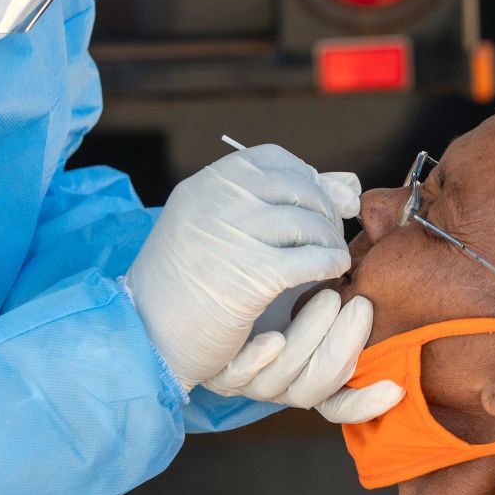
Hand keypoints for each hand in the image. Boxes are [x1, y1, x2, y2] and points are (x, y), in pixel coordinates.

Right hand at [126, 144, 359, 388]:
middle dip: (324, 211)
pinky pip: (310, 260)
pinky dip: (330, 263)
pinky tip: (333, 272)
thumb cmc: (183, 283)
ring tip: (333, 255)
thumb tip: (348, 185)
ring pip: (308, 224)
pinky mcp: (250, 276)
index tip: (315, 203)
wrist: (146, 335)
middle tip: (331, 234)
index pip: (273, 159)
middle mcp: (218, 201)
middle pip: (297, 189)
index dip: (304, 178)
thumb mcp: (214, 228)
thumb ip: (271, 202)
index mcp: (207, 184)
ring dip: (329, 240)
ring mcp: (233, 235)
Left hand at [204, 290, 403, 422]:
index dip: (367, 401)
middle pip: (318, 386)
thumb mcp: (314, 276)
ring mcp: (251, 379)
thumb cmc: (269, 277)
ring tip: (327, 297)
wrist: (206, 280)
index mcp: (308, 373)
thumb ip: (345, 276)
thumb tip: (377, 253)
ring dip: (311, 340)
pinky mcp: (220, 368)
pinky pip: (240, 376)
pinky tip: (271, 338)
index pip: (341, 402)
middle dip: (345, 347)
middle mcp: (281, 384)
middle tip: (358, 305)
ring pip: (285, 379)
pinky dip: (258, 360)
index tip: (395, 385)